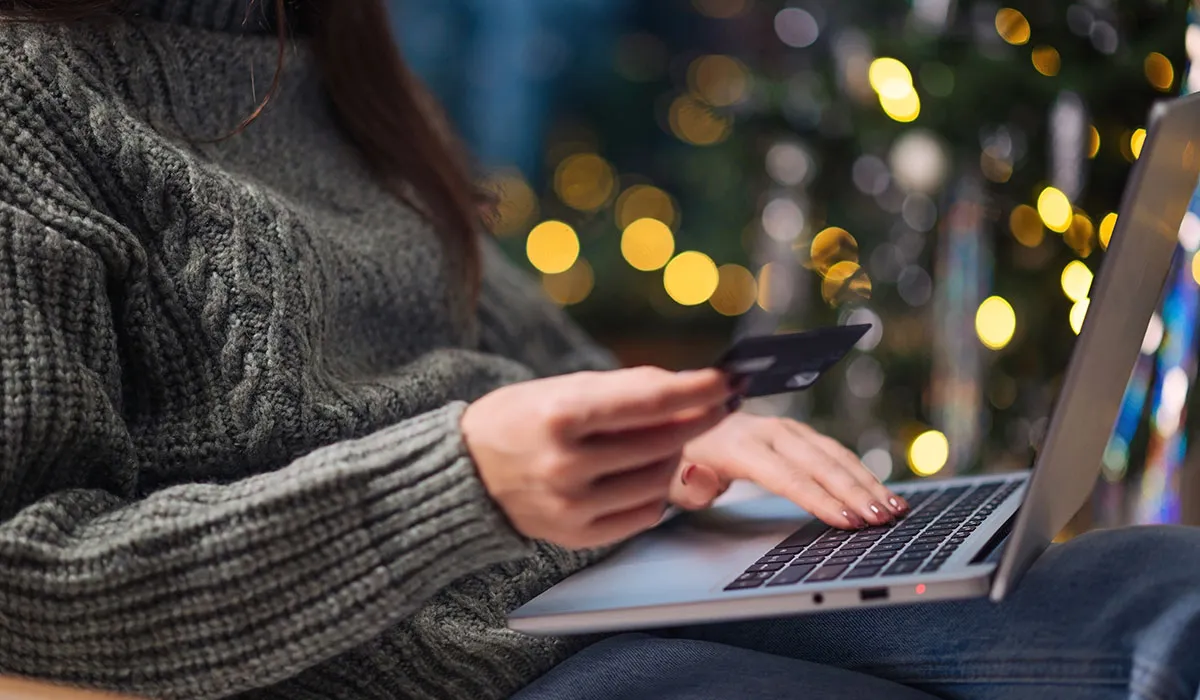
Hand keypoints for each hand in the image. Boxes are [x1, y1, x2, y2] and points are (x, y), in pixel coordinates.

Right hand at [462, 367, 733, 548]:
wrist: (466, 472)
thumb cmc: (519, 419)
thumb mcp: (562, 388)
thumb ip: (625, 390)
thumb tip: (691, 387)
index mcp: (560, 414)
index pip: (651, 401)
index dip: (699, 389)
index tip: (727, 380)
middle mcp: (566, 463)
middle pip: (663, 441)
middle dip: (699, 419)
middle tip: (713, 404)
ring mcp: (572, 505)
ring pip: (660, 479)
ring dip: (675, 454)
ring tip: (662, 438)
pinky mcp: (578, 535)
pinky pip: (646, 514)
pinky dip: (655, 490)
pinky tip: (642, 472)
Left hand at [669, 413, 907, 529]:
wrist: (682, 421)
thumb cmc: (677, 458)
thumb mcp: (667, 477)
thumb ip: (686, 486)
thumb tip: (703, 481)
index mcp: (737, 445)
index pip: (786, 477)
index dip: (819, 500)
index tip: (848, 522)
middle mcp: (767, 431)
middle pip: (819, 464)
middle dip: (855, 492)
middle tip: (885, 520)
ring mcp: (784, 429)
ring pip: (832, 454)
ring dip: (866, 481)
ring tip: (895, 510)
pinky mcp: (796, 433)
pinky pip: (832, 451)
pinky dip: (860, 471)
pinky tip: (880, 492)